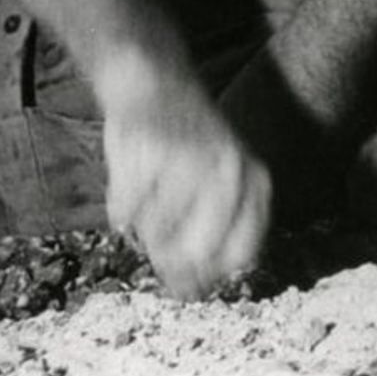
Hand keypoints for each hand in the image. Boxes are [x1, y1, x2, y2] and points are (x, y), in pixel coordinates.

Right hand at [103, 76, 271, 299]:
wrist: (156, 82)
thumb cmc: (186, 147)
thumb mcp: (217, 187)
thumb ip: (208, 237)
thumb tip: (189, 293)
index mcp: (254, 183)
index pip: (240, 253)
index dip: (209, 276)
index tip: (187, 282)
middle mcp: (230, 171)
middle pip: (197, 250)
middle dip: (171, 261)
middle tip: (157, 251)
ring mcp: (193, 160)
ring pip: (157, 231)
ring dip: (144, 230)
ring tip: (148, 202)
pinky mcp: (152, 151)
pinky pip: (127, 210)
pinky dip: (121, 210)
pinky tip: (129, 189)